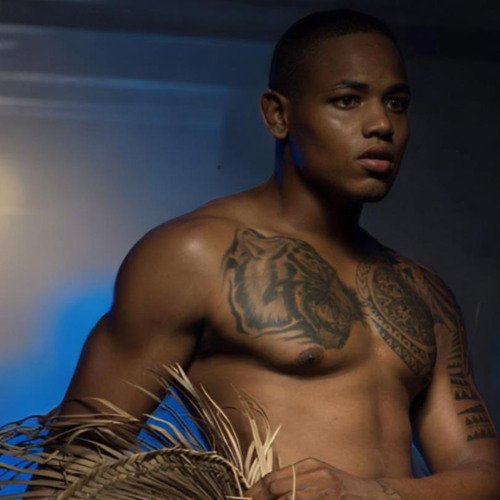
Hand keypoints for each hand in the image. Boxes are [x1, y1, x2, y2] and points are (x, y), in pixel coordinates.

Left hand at [244, 458, 400, 498]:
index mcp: (309, 465)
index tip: (244, 498)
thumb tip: (265, 492)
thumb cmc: (342, 488)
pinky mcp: (331, 498)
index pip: (272, 478)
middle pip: (276, 489)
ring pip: (287, 499)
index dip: (255, 491)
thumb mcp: (319, 477)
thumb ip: (295, 481)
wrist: (375, 495)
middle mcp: (315, 474)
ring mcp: (325, 489)